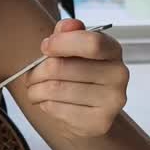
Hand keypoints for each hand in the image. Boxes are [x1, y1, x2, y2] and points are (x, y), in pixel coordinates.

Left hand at [26, 19, 127, 137]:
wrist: (90, 112)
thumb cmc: (78, 73)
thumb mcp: (73, 49)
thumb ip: (68, 34)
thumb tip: (65, 26)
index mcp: (113, 50)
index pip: (91, 43)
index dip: (61, 43)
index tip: (44, 47)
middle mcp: (118, 75)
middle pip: (62, 68)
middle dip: (37, 71)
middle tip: (30, 76)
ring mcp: (112, 101)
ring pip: (55, 90)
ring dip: (35, 90)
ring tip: (34, 90)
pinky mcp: (99, 123)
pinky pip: (57, 109)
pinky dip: (44, 105)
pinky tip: (48, 103)